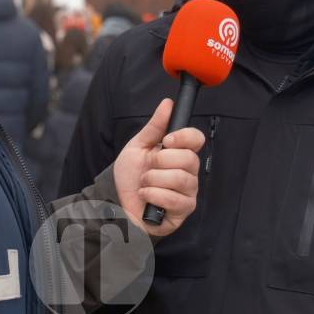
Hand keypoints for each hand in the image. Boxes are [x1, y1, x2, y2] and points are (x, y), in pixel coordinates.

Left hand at [112, 98, 204, 236]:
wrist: (117, 200)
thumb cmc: (130, 176)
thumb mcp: (138, 146)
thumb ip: (154, 126)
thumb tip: (168, 104)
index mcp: (179, 153)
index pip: (196, 139)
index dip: (184, 137)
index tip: (167, 140)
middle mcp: (188, 172)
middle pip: (189, 159)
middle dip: (160, 162)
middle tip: (149, 167)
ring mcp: (188, 191)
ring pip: (180, 179)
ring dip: (154, 179)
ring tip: (145, 183)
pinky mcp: (183, 209)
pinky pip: (174, 199)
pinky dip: (153, 195)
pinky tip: (146, 196)